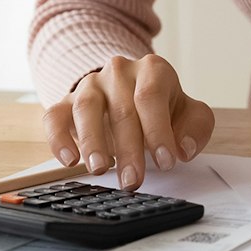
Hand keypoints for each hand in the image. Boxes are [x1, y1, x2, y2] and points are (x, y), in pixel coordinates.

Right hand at [42, 53, 214, 190]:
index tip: (165, 162)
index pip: (152, 96)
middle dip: (128, 149)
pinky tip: (69, 159)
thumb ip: (196, 128)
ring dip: (92, 141)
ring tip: (99, 169)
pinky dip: (58, 138)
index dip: (158, 130)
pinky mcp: (66, 102)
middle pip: (121, 108)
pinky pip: (54, 116)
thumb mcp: (189, 114)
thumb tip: (183, 148)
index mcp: (152, 69)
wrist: (131, 92)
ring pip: (86, 107)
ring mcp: (90, 85)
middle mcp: (119, 71)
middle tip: (133, 181)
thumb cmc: (163, 108)